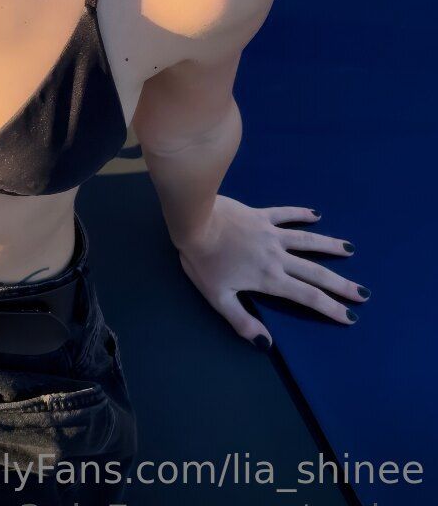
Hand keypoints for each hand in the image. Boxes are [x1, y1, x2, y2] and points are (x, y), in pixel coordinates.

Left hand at [175, 196, 368, 348]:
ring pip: (307, 241)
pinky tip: (316, 214)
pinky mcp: (261, 215)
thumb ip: (243, 321)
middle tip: (364, 292)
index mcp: (270, 279)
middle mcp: (277, 256)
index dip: (330, 308)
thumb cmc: (204, 261)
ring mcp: (271, 233)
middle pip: (316, 272)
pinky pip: (286, 214)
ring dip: (330, 246)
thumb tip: (267, 345)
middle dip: (341, 284)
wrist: (195, 220)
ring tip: (349, 250)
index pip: (307, 297)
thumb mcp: (218, 298)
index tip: (350, 316)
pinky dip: (301, 213)